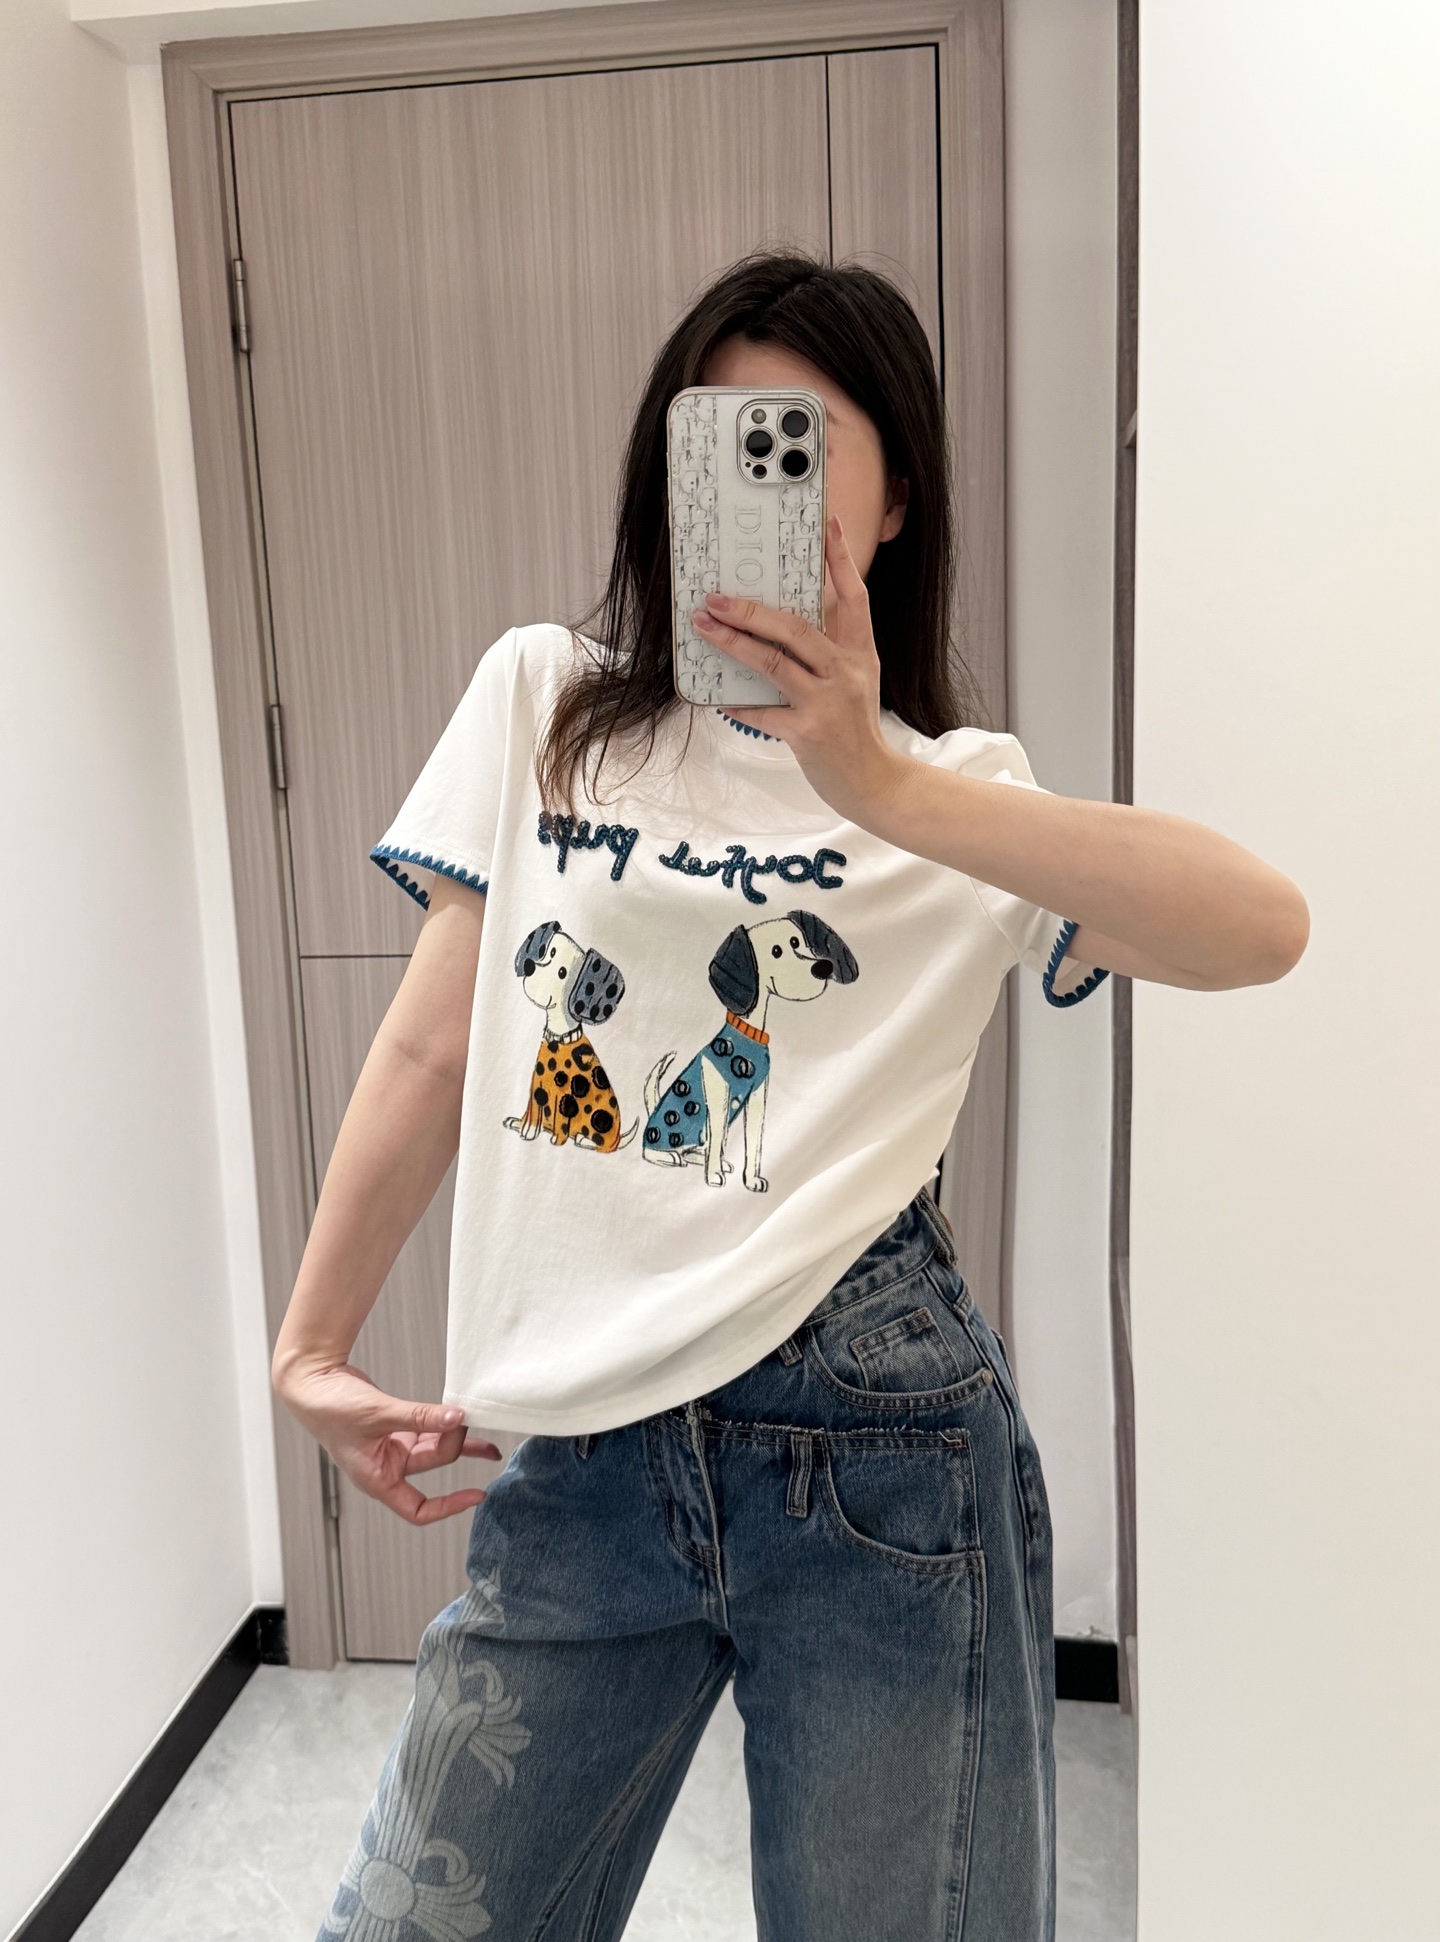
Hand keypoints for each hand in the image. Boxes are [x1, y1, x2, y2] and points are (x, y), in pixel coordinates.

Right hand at [275, 1356, 501, 1524]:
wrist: (312, 1380)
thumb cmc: (331, 1407)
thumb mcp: (378, 1413)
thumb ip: (420, 1417)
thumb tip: (457, 1418)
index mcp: (376, 1479)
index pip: (418, 1509)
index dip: (449, 1506)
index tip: (476, 1494)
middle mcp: (385, 1468)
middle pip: (432, 1465)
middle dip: (453, 1444)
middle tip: (466, 1416)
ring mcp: (390, 1448)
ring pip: (432, 1448)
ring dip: (456, 1437)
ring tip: (484, 1430)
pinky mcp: (393, 1429)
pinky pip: (426, 1431)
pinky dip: (442, 1424)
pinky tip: (463, 1419)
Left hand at [690, 513, 913, 825]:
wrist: (876, 784)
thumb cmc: (857, 731)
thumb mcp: (856, 683)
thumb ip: (827, 654)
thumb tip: (777, 628)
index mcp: (860, 653)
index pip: (854, 596)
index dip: (840, 558)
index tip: (827, 524)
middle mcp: (846, 671)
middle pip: (797, 627)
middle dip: (751, 610)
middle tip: (716, 597)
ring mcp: (828, 701)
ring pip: (775, 661)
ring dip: (734, 642)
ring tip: (704, 626)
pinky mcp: (809, 731)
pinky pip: (763, 711)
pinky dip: (738, 703)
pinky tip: (718, 697)